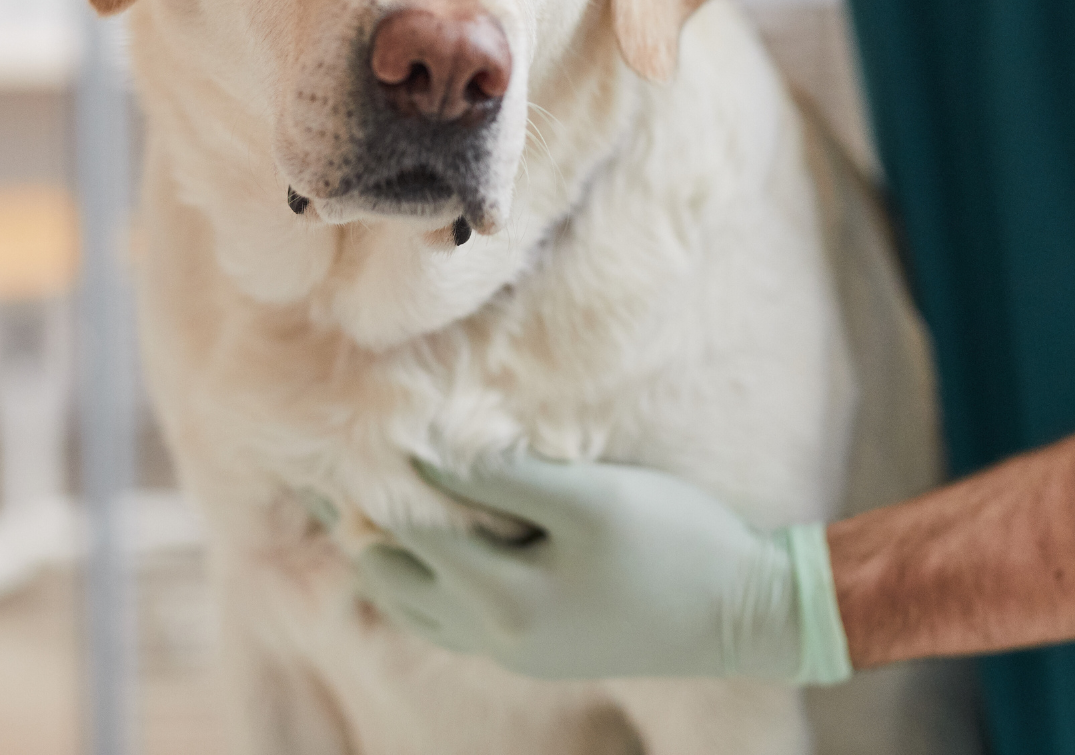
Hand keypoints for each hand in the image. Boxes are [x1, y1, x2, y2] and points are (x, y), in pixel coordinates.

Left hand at [355, 455, 851, 683]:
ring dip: (385, 553)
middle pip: (390, 577)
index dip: (374, 475)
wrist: (746, 614)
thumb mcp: (591, 498)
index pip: (406, 530)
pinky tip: (424, 540)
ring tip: (357, 498)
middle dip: (358, 521)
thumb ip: (504, 478)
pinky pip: (446, 619)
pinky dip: (421, 578)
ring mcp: (512, 650)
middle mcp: (493, 636)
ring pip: (412, 606)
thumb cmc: (676, 542)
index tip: (350, 425)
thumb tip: (422, 450)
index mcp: (502, 599)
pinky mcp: (533, 650)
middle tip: (328, 463)